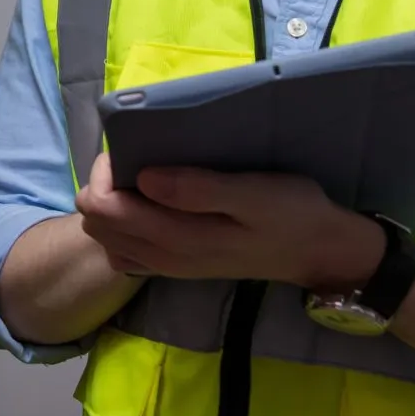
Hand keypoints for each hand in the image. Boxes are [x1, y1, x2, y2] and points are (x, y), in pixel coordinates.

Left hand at [72, 154, 383, 288]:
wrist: (318, 251)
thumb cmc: (290, 212)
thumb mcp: (254, 193)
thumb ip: (198, 189)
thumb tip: (144, 178)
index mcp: (177, 238)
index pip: (102, 207)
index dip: (107, 171)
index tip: (135, 149)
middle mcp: (163, 258)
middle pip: (96, 223)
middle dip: (105, 185)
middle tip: (138, 159)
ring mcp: (169, 266)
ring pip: (106, 238)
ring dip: (112, 205)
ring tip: (143, 178)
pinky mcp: (177, 266)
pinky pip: (126, 250)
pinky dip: (124, 225)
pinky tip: (150, 204)